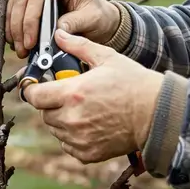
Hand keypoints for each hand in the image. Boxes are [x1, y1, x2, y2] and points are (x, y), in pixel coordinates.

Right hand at [6, 0, 119, 58]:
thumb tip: (55, 33)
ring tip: (19, 48)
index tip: (31, 42)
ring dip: (13, 27)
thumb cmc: (97, 15)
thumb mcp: (91, 19)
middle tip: (22, 49)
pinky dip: (12, 25)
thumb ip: (74, 23)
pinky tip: (16, 41)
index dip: (31, 19)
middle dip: (19, 26)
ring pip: (14, 2)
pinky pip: (13, 7)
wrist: (99, 16)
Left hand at [25, 29, 164, 163]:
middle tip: (69, 95)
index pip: (34, 96)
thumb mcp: (106, 57)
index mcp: (72, 93)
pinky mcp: (87, 153)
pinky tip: (90, 124)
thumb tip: (59, 35)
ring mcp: (78, 139)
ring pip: (55, 129)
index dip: (33, 90)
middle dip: (51, 103)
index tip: (37, 87)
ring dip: (62, 119)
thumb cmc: (133, 83)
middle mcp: (71, 119)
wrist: (156, 114)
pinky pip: (68, 144)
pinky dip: (73, 136)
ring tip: (83, 109)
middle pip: (44, 113)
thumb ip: (78, 46)